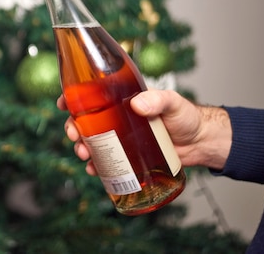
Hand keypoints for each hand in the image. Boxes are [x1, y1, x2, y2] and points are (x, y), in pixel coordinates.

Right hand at [61, 89, 232, 174]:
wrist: (200, 142)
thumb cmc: (187, 117)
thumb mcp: (172, 103)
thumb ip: (158, 100)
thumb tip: (138, 104)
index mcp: (121, 99)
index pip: (91, 94)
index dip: (73, 97)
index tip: (63, 103)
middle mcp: (116, 116)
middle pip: (85, 119)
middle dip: (73, 126)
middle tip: (74, 134)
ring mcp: (120, 136)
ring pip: (91, 140)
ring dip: (81, 146)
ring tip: (84, 154)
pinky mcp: (126, 155)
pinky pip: (105, 160)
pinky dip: (96, 165)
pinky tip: (94, 170)